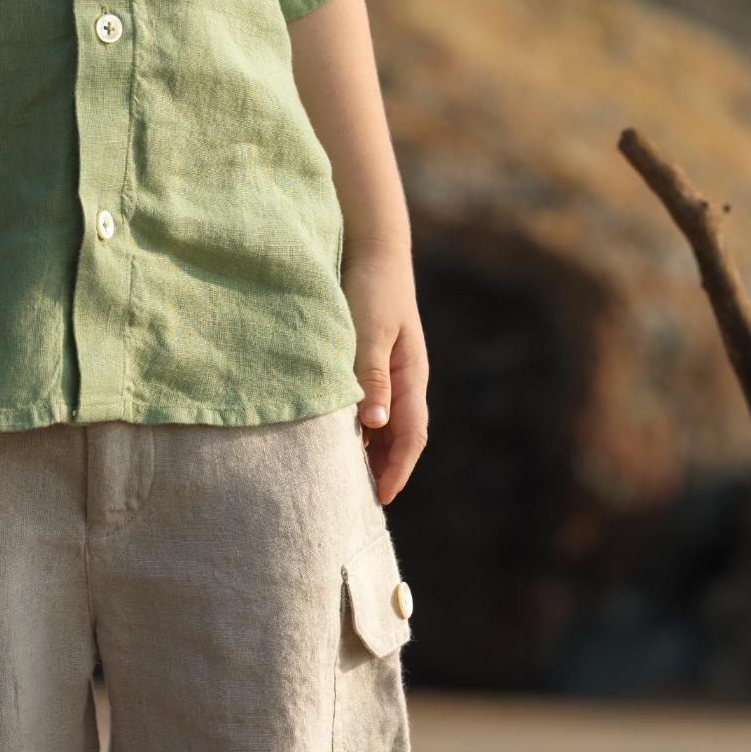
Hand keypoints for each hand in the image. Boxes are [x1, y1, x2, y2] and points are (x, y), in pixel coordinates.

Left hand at [346, 253, 427, 505]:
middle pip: (401, 438)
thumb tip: (375, 426)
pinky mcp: (375, 364)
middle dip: (386, 470)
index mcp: (412, 377)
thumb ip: (372, 376)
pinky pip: (372, 407)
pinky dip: (360, 428)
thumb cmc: (372, 288)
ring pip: (387, 425)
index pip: (411, 436)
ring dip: (372, 452)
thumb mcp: (369, 332)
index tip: (379, 498)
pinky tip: (338, 438)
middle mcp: (406, 381)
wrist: (374, 251)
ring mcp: (393, 373)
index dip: (397, 470)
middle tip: (360, 500)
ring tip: (347, 478)